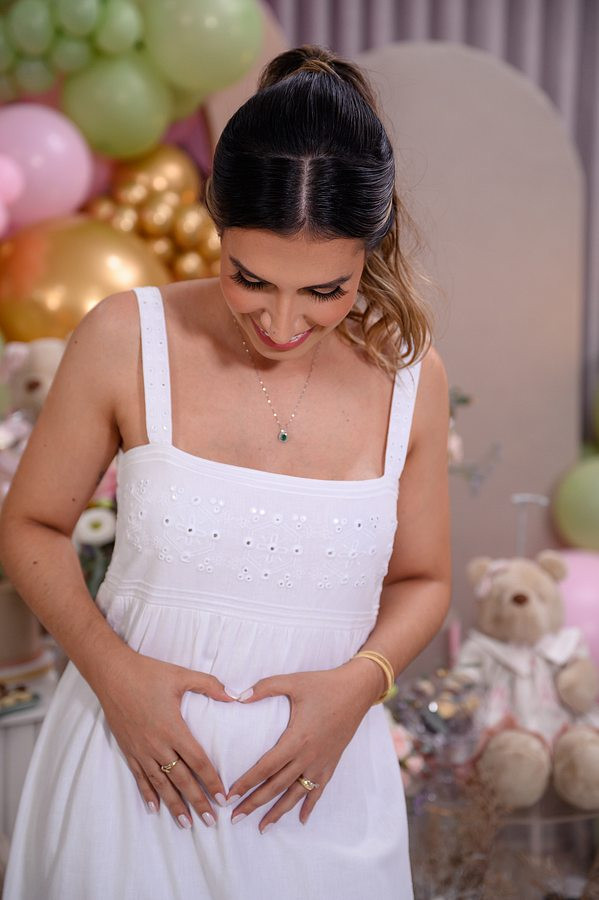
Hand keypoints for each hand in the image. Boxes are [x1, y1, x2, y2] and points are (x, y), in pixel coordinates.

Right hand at [94, 647, 235, 829]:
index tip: (223, 798)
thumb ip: (210, 685)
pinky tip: (154, 808)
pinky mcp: (128, 749)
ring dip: (174, 805)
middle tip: (210, 821)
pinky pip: (139, 777)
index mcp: (174, 728)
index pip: (198, 761)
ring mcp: (141, 750)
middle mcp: (158, 745)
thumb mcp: (182, 675)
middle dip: (197, 802)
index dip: (211, 781)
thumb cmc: (149, 673)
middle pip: (181, 780)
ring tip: (186, 824)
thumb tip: (235, 695)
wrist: (112, 674)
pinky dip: (147, 794)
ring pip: (161, 784)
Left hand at [225, 657, 384, 832]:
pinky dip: (308, 806)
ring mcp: (321, 763)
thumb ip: (265, 687)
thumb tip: (239, 696)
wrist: (357, 691)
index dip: (246, 782)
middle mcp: (308, 756)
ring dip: (278, 812)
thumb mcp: (293, 682)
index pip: (266, 767)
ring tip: (262, 827)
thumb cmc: (324, 685)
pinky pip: (318, 791)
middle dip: (254, 803)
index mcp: (296, 739)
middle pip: (276, 786)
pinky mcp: (331, 764)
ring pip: (295, 794)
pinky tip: (301, 820)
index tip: (230, 795)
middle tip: (235, 817)